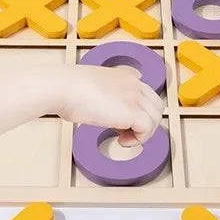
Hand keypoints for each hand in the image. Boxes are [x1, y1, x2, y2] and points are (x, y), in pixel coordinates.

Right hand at [50, 65, 164, 146]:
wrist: (63, 88)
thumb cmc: (68, 89)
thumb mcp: (92, 88)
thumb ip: (104, 96)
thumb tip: (102, 112)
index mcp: (125, 77)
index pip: (146, 95)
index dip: (138, 112)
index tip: (123, 123)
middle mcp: (134, 84)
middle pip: (156, 107)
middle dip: (145, 123)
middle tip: (126, 133)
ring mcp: (135, 97)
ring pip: (155, 119)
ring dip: (141, 133)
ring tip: (123, 138)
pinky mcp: (133, 112)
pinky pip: (148, 129)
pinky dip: (137, 139)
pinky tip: (121, 141)